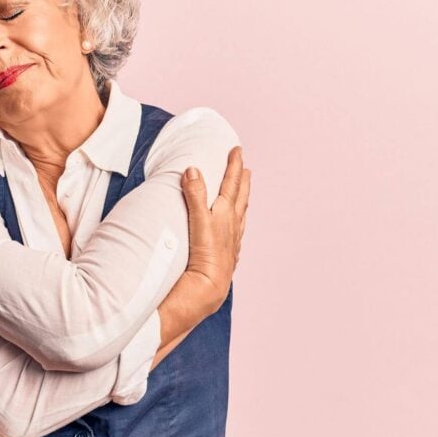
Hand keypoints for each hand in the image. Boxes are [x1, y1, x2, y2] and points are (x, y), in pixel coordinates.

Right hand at [168, 146, 251, 325]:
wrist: (210, 287)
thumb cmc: (205, 254)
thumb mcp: (198, 220)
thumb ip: (195, 195)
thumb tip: (193, 170)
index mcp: (226, 213)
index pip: (231, 183)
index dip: (233, 165)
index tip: (237, 149)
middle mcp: (233, 224)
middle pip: (240, 196)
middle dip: (242, 179)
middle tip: (245, 166)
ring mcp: (232, 239)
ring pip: (241, 213)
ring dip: (242, 198)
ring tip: (244, 190)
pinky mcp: (228, 253)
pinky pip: (237, 230)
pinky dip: (237, 221)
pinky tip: (235, 226)